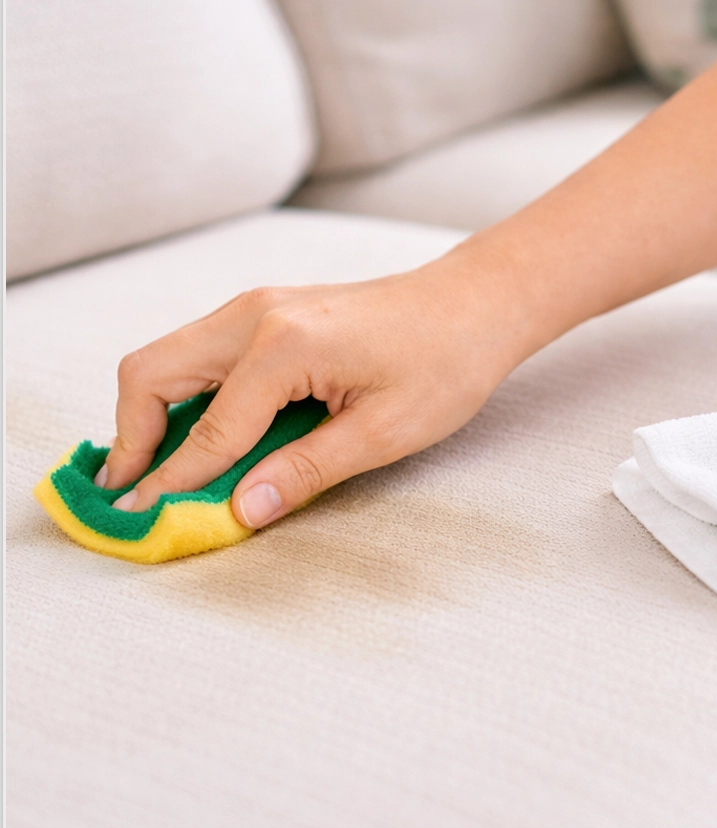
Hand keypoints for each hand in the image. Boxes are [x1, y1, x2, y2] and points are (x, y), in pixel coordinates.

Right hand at [97, 248, 527, 527]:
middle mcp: (254, 315)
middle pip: (150, 374)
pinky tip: (202, 437)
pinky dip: (183, 397)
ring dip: (152, 415)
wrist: (474, 305)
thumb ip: (304, 471)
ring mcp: (257, 307)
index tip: (143, 523)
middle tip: (132, 494)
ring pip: (167, 359)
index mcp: (284, 346)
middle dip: (132, 439)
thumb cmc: (445, 364)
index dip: (174, 484)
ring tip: (157, 472)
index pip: (209, 431)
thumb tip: (238, 512)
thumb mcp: (383, 432)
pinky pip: (199, 354)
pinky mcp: (267, 312)